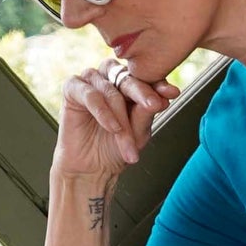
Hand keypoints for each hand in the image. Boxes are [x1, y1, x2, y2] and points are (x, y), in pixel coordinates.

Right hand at [51, 60, 180, 184]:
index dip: (158, 84)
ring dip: (120, 116)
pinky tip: (112, 127)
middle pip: (128, 78)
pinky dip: (102, 111)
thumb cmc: (116, 148)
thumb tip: (162, 98)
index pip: (145, 77)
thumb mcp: (139, 131)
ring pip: (110, 90)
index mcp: (129, 84)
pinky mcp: (72, 88)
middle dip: (142, 94)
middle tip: (154, 106)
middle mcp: (110, 77)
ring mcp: (91, 81)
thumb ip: (147, 112)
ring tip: (127, 139)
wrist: (92, 168)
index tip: (172, 93)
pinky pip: (90, 94)